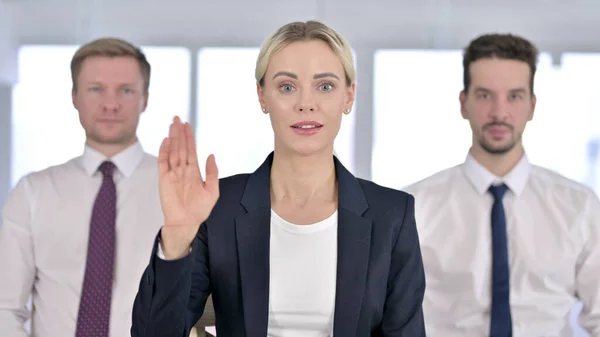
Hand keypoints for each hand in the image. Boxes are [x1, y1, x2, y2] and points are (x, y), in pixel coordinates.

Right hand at [158, 116, 218, 258]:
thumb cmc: (199, 210)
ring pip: (172, 151)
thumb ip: (212, 173)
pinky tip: (166, 141)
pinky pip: (163, 162)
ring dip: (172, 138)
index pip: (191, 150)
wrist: (186, 223)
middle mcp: (182, 170)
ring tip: (172, 124)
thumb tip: (211, 155)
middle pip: (181, 147)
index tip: (188, 125)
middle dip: (179, 133)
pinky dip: (164, 151)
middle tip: (178, 118)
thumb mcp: (212, 191)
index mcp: (194, 172)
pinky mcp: (164, 179)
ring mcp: (172, 173)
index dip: (190, 137)